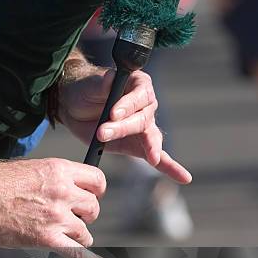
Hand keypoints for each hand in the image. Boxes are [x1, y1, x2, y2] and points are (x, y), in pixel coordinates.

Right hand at [0, 159, 111, 257]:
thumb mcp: (30, 168)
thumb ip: (53, 178)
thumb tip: (67, 187)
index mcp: (59, 170)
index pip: (97, 181)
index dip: (95, 190)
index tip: (90, 196)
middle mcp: (63, 192)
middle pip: (93, 207)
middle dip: (85, 214)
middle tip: (71, 217)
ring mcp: (56, 217)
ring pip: (85, 231)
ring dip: (76, 234)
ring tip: (59, 233)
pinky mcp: (47, 239)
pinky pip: (78, 253)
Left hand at [58, 68, 191, 184]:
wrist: (74, 107)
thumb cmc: (85, 89)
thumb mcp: (90, 84)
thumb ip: (102, 84)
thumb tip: (110, 79)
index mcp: (138, 84)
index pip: (140, 95)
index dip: (128, 105)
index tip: (112, 114)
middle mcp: (146, 105)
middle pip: (143, 120)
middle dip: (123, 128)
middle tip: (102, 133)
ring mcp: (144, 127)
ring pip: (151, 138)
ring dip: (149, 148)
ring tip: (152, 157)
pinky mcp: (138, 146)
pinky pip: (158, 157)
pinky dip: (170, 167)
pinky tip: (183, 177)